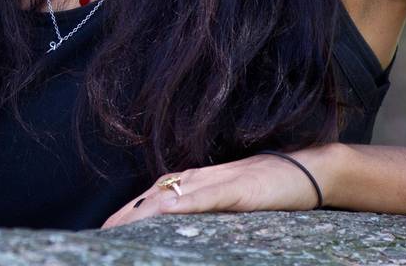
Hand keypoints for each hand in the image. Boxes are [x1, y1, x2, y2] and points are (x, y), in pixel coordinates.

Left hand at [99, 146, 329, 229]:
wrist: (309, 169)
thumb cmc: (270, 186)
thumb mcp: (230, 201)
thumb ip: (204, 208)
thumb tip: (177, 220)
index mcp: (195, 182)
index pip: (149, 200)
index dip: (125, 216)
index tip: (100, 234)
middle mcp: (199, 178)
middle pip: (151, 199)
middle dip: (123, 219)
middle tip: (96, 237)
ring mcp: (218, 181)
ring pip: (170, 197)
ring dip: (142, 213)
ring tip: (114, 231)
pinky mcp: (239, 188)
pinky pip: (207, 196)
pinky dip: (185, 203)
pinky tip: (167, 211)